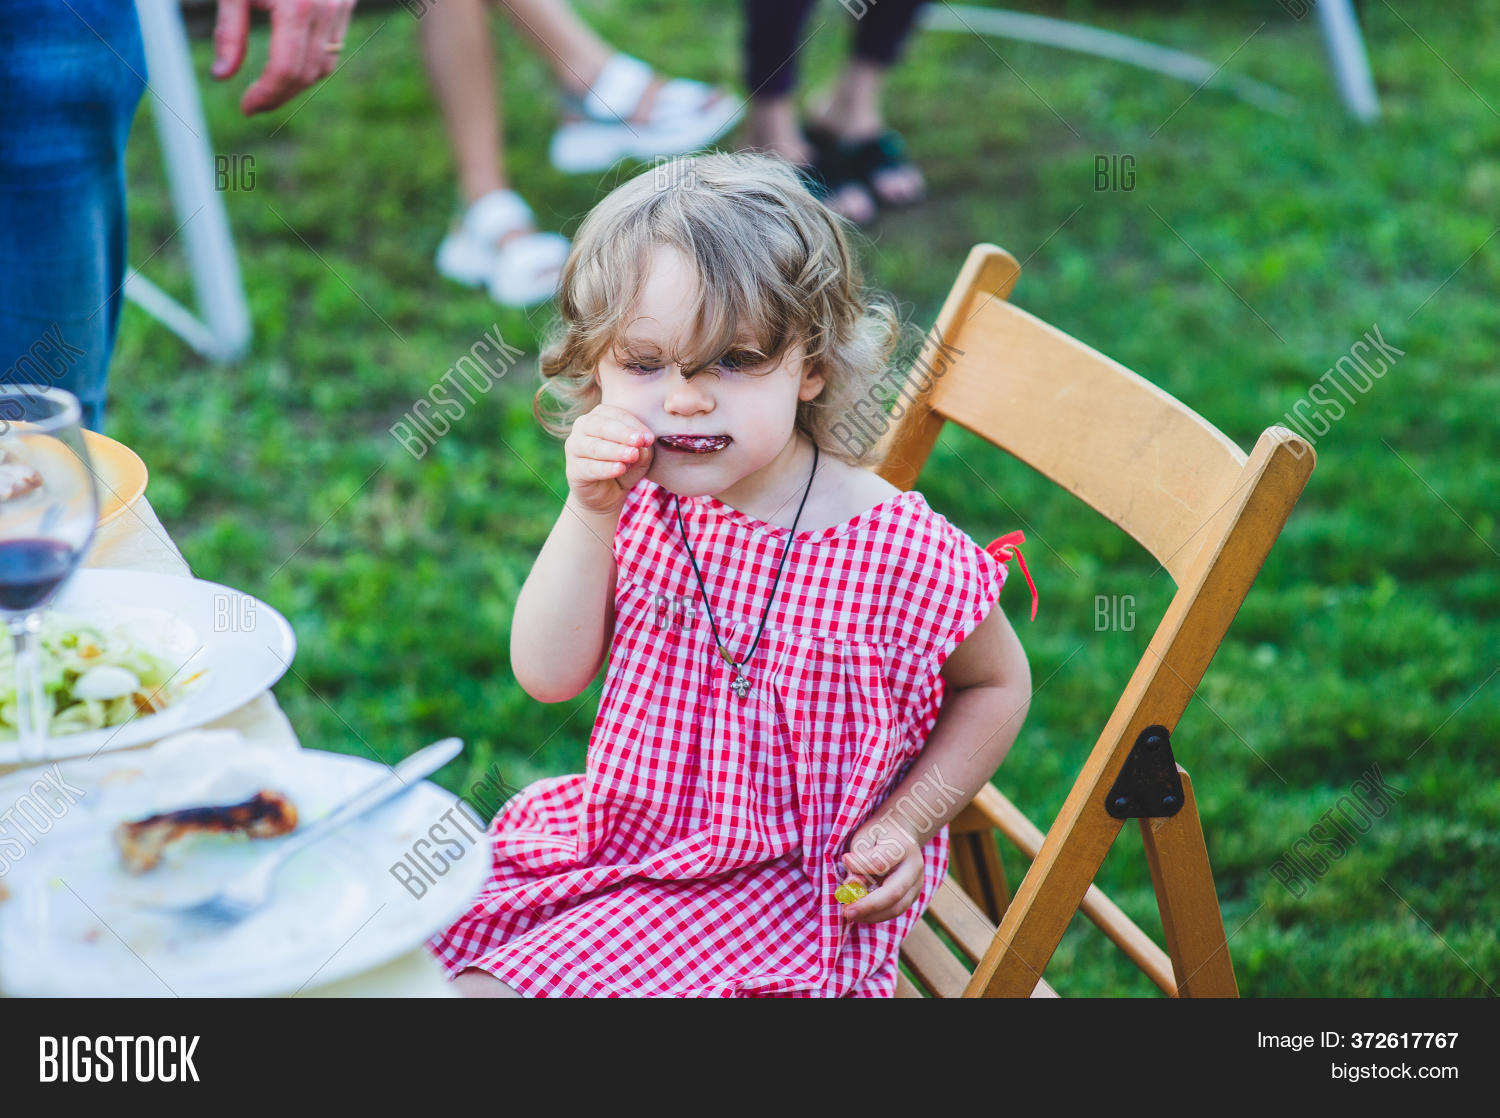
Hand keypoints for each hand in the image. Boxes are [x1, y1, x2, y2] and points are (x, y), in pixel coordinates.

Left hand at [212, 0, 357, 115]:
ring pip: (324, 65)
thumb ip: (229, 32)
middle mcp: (326, 9)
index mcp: (297, 6)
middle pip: (306, 73)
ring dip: (297, 83)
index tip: (247, 107)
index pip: (285, 69)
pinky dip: (312, 61)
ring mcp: (342, 6)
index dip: (265, 95)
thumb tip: (222, 76)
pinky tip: (289, 61)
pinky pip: (333, 45)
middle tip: (255, 103)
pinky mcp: (346, 2)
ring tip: (270, 86)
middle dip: (280, 95)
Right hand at [565, 404, 654, 515]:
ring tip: (632, 455)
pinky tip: (619, 469)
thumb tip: (641, 444)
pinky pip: (589, 467)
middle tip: (639, 440)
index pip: (616, 414)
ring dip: (614, 450)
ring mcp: (574, 447)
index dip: (633, 425)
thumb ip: (641, 447)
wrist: (607, 494)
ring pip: (594, 446)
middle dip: (622, 433)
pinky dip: (605, 468)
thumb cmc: (624, 465)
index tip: (650, 438)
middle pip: (601, 425)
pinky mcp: (573, 470)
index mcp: (599, 415)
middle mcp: (582, 427)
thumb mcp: (639, 455)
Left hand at [839, 818, 925, 924]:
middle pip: (894, 893)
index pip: (880, 863)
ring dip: (871, 915)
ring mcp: (916, 883)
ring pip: (896, 908)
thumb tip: (852, 884)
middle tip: (846, 911)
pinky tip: (860, 913)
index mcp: (902, 847)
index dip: (859, 866)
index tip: (844, 859)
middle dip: (867, 906)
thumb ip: (859, 859)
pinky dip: (876, 915)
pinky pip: (895, 910)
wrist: (902, 831)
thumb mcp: (865, 836)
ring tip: (849, 912)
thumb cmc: (879, 833)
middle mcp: (914, 867)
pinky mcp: (912, 895)